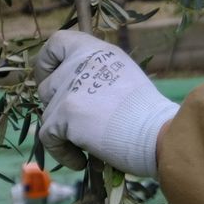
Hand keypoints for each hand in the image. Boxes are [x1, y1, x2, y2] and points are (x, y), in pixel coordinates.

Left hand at [35, 30, 178, 177]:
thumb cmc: (146, 111)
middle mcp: (79, 63)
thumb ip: (95, 72)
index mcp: (95, 50)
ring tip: (87, 144)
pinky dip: (63, 152)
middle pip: (47, 85)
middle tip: (78, 122)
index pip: (57, 42)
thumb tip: (71, 86)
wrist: (157, 133)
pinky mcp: (64, 114)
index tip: (53, 79)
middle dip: (57, 107)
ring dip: (63, 131)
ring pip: (47, 114)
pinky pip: (48, 137)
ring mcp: (69, 88)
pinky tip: (82, 160)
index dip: (47, 62)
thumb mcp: (122, 74)